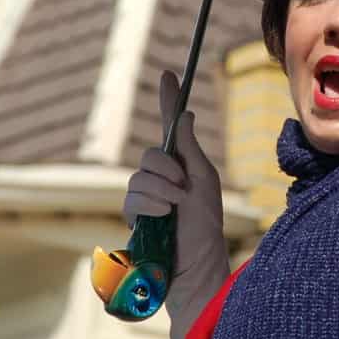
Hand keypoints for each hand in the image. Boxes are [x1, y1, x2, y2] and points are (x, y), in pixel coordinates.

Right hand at [122, 71, 228, 291]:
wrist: (197, 265)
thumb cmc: (205, 227)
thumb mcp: (204, 184)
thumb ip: (190, 151)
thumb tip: (185, 114)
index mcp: (182, 165)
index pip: (170, 127)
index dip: (168, 99)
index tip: (169, 73)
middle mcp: (161, 177)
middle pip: (151, 154)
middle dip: (167, 169)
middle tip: (183, 189)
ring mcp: (146, 196)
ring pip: (140, 177)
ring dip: (162, 191)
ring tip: (176, 208)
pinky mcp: (135, 216)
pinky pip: (134, 198)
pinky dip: (151, 204)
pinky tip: (163, 217)